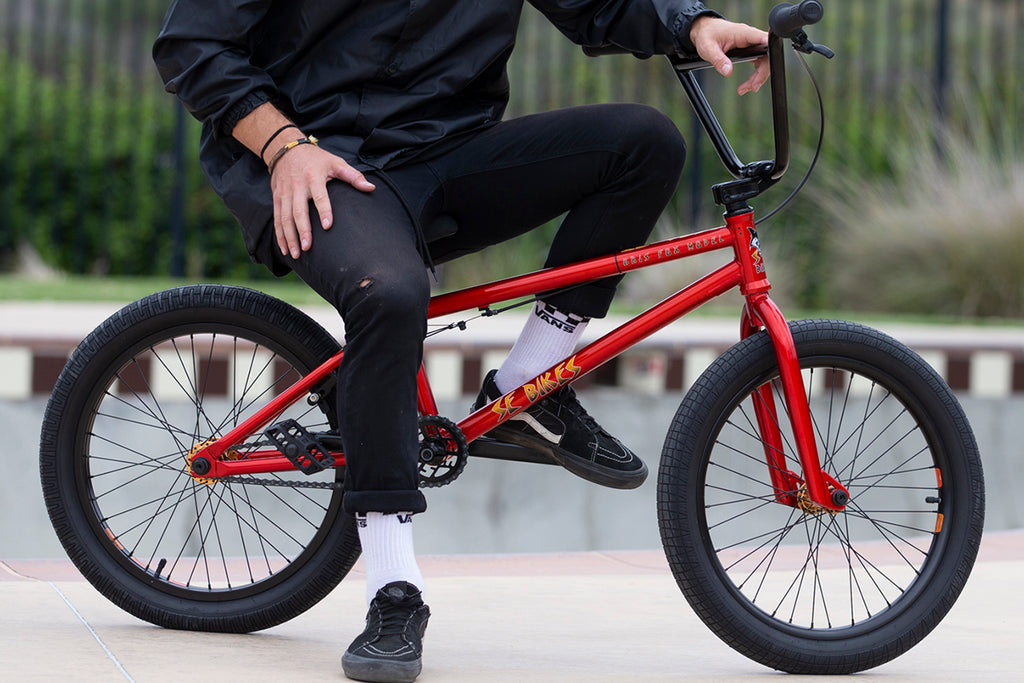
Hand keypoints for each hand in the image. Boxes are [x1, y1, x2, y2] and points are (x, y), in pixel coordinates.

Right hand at [269, 143, 374, 258]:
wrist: (286, 148)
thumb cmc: (316, 159)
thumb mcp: (335, 162)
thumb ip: (353, 176)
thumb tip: (371, 187)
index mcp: (314, 177)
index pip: (319, 196)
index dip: (324, 211)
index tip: (327, 226)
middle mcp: (297, 186)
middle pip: (298, 211)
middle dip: (302, 230)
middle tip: (307, 248)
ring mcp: (285, 193)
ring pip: (285, 217)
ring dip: (289, 237)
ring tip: (295, 254)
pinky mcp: (277, 198)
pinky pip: (277, 218)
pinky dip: (279, 235)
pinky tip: (284, 249)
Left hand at [690, 16, 769, 95]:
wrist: (704, 30)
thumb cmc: (707, 35)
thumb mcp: (708, 48)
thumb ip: (718, 60)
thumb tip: (728, 72)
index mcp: (744, 33)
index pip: (763, 40)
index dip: (770, 50)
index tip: (772, 63)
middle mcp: (751, 38)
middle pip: (766, 55)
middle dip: (762, 72)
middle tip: (753, 87)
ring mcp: (751, 44)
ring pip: (763, 62)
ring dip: (757, 77)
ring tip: (744, 89)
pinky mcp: (749, 50)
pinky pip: (757, 63)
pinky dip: (754, 75)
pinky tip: (746, 85)